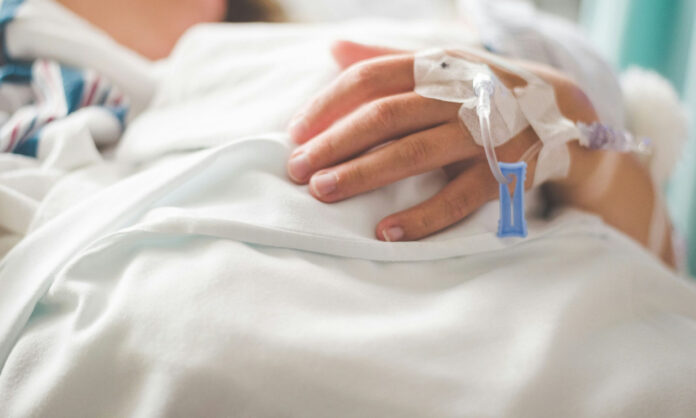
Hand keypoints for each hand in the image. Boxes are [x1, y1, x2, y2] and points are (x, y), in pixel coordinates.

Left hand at [286, 41, 588, 241]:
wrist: (564, 109)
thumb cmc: (483, 89)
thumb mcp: (441, 65)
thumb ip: (388, 59)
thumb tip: (333, 49)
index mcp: (436, 66)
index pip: (371, 77)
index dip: (328, 104)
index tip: (294, 133)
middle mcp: (458, 94)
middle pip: (385, 115)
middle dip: (335, 143)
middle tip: (297, 170)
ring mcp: (484, 132)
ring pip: (415, 153)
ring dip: (365, 174)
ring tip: (324, 193)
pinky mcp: (507, 170)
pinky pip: (460, 197)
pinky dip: (423, 216)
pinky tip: (386, 232)